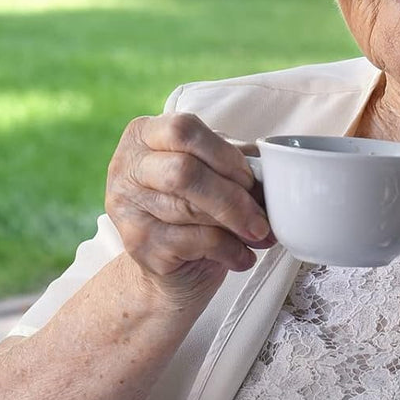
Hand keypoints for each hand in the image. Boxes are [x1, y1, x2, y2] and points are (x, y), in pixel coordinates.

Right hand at [106, 112, 272, 304]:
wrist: (169, 268)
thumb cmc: (194, 211)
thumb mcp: (213, 174)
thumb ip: (236, 162)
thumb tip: (272, 167)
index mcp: (145, 135)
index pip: (184, 131)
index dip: (224, 155)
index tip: (251, 179)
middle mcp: (127, 167)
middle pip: (183, 172)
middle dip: (232, 197)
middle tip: (261, 219)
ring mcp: (127, 207)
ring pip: (189, 210)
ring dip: (236, 226)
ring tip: (258, 236)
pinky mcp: (139, 245)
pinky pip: (194, 242)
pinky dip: (229, 250)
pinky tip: (241, 256)